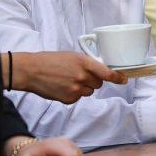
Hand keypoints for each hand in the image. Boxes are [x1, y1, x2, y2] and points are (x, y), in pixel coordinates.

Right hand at [13, 52, 127, 103]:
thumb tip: (97, 70)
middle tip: (79, 75)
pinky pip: (77, 98)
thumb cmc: (49, 60)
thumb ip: (85, 63)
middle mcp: (82, 76)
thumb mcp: (71, 56)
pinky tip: (62, 87)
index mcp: (84, 62)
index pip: (106, 73)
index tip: (123, 80)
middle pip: (98, 84)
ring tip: (67, 80)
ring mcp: (76, 89)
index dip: (117, 77)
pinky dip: (72, 94)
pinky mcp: (69, 99)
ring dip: (82, 88)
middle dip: (92, 81)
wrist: (31, 70)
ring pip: (88, 92)